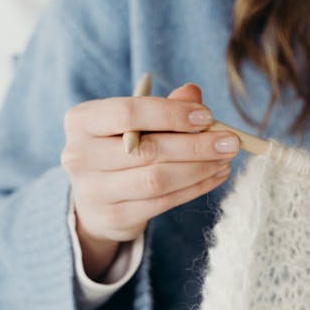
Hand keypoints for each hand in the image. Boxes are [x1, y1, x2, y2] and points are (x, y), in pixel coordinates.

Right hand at [61, 83, 239, 279]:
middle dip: (195, 145)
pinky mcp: (114, 217)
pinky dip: (194, 188)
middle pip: (147, 150)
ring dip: (199, 169)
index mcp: (81, 121)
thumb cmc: (119, 149)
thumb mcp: (134, 122)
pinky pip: (163, 202)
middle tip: (230, 142)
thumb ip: (163, 106)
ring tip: (225, 160)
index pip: (127, 113)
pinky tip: (214, 176)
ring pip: (157, 180)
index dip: (170, 114)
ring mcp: (93, 191)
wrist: (94, 200)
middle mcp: (79, 155)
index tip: (208, 116)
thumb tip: (193, 92)